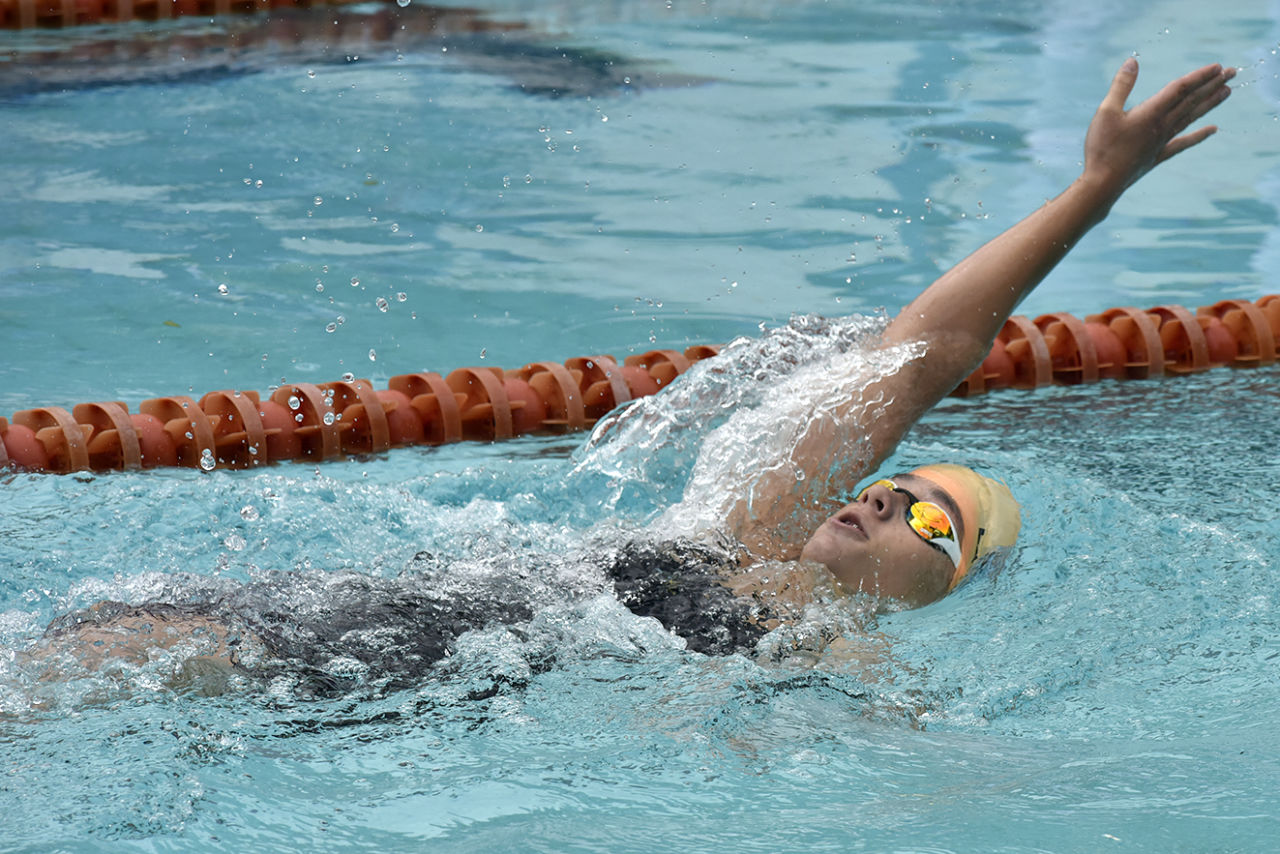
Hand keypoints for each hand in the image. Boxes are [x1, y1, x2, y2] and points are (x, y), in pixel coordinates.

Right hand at [1083, 58, 1233, 194]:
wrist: (1102, 184)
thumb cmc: (1102, 148)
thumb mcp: (1106, 112)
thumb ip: (1121, 86)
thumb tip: (1132, 61)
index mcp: (1150, 113)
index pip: (1180, 89)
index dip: (1199, 76)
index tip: (1217, 66)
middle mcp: (1162, 126)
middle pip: (1191, 101)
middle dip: (1212, 85)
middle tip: (1232, 72)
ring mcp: (1162, 142)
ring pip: (1191, 118)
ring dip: (1210, 104)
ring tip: (1228, 91)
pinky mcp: (1158, 156)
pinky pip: (1183, 143)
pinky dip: (1199, 135)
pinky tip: (1213, 130)